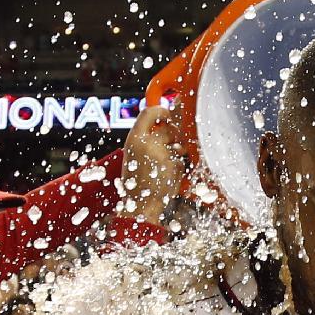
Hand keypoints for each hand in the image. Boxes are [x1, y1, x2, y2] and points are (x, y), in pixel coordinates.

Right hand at [120, 103, 186, 223]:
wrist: (139, 204)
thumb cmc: (136, 181)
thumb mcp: (133, 154)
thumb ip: (145, 138)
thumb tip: (163, 122)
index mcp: (134, 138)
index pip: (149, 112)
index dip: (160, 110)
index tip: (165, 113)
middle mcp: (148, 142)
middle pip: (169, 127)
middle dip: (173, 134)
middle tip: (170, 143)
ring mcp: (162, 153)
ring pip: (177, 144)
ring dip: (176, 152)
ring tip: (163, 166)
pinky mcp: (174, 164)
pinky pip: (181, 160)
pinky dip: (177, 167)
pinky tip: (167, 176)